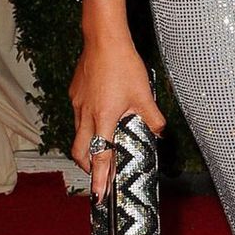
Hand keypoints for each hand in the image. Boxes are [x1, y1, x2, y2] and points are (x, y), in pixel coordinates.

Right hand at [69, 35, 166, 197]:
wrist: (102, 39)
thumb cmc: (123, 65)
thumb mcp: (144, 94)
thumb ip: (153, 118)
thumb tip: (160, 133)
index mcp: (104, 118)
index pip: (101, 156)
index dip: (99, 178)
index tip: (99, 195)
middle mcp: (86, 115)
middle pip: (80, 151)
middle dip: (88, 166)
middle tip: (99, 173)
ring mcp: (78, 104)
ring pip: (78, 134)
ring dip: (89, 144)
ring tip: (104, 143)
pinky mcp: (75, 94)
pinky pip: (78, 116)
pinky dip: (87, 123)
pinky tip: (100, 114)